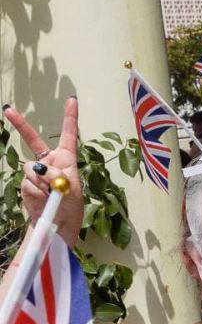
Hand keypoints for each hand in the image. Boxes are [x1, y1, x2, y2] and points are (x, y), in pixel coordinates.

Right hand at [3, 98, 82, 241]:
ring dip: (41, 181)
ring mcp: (35, 172)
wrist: (56, 224)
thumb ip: (57, 175)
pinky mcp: (25, 183)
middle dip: (20, 125)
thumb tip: (39, 168)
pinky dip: (35, 191)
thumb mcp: (71, 189)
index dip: (70, 117)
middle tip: (7, 110)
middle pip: (33, 140)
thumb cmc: (70, 207)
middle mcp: (50, 161)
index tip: (72, 99)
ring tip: (51, 194)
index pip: (69, 134)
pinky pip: (27, 182)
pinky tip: (42, 198)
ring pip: (31, 168)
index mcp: (67, 159)